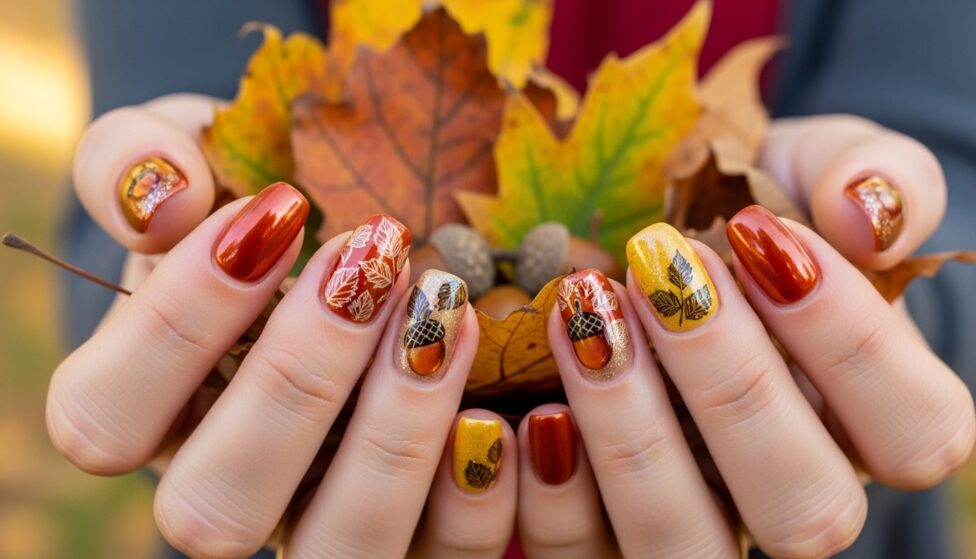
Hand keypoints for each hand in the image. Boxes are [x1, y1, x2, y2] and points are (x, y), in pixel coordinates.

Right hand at [48, 96, 519, 557]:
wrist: (364, 244)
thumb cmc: (266, 208)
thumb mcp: (195, 156)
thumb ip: (133, 161)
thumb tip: (164, 201)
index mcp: (149, 413)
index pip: (105, 418)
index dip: (177, 322)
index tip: (274, 210)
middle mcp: (229, 489)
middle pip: (213, 509)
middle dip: (295, 378)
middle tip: (371, 259)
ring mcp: (323, 521)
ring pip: (341, 546)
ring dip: (396, 435)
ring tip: (446, 312)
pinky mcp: (416, 532)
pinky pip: (444, 558)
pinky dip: (482, 491)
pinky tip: (516, 397)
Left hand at [516, 115, 973, 557]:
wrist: (678, 246)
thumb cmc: (767, 212)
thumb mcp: (825, 170)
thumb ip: (885, 181)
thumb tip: (865, 214)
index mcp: (878, 425)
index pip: (916, 430)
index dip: (850, 340)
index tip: (760, 230)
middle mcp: (797, 494)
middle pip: (804, 508)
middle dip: (730, 381)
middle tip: (660, 268)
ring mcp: (704, 520)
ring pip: (685, 542)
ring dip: (632, 434)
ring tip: (586, 313)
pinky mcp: (610, 530)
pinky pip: (585, 555)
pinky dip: (553, 493)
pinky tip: (531, 403)